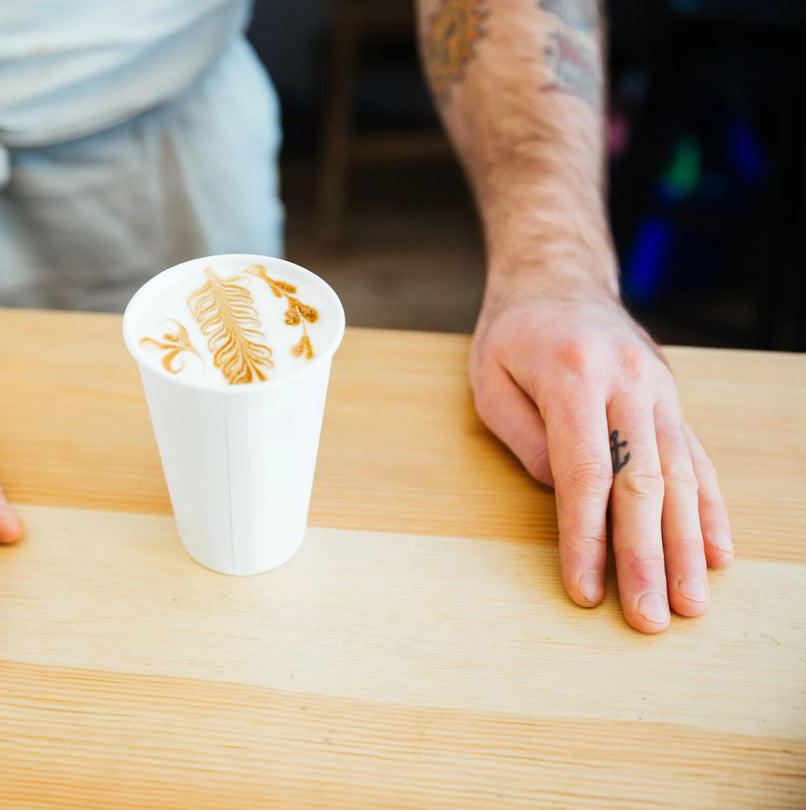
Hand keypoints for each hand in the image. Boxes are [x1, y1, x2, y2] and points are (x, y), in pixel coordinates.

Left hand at [470, 280, 733, 632]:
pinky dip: (709, 508)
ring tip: (693, 602)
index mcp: (572, 376)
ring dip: (687, 546)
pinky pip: (697, 459)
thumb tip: (566, 498)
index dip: (587, 537)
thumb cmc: (513, 336)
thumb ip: (524, 440)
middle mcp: (627, 383)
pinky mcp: (672, 400)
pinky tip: (718, 552)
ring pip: (680, 476)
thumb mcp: (490, 381)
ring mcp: (658, 391)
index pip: (584, 473)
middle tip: (652, 618)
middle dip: (646, 557)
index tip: (587, 590)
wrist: (559, 279)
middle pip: (642, 483)